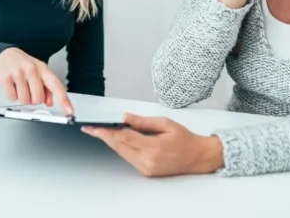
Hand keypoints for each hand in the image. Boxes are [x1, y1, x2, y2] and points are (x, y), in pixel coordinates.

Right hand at [0, 47, 72, 114]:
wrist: (5, 54)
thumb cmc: (24, 64)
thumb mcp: (38, 72)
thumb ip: (47, 88)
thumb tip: (50, 103)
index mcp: (43, 69)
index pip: (56, 85)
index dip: (64, 100)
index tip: (69, 111)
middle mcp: (32, 69)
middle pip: (38, 99)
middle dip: (34, 99)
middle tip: (29, 90)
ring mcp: (18, 73)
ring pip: (25, 100)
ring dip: (22, 98)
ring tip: (19, 86)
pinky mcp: (5, 78)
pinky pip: (12, 98)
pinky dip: (12, 96)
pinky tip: (12, 86)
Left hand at [82, 114, 222, 176]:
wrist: (198, 157)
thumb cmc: (184, 138)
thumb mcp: (165, 124)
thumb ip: (143, 122)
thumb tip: (124, 117)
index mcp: (153, 148)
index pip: (123, 138)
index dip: (106, 132)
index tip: (93, 127)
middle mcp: (147, 161)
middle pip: (119, 147)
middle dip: (105, 136)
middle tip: (92, 127)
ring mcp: (146, 168)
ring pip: (122, 152)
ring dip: (113, 141)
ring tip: (104, 129)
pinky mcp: (146, 172)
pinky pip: (129, 157)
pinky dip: (122, 147)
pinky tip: (119, 138)